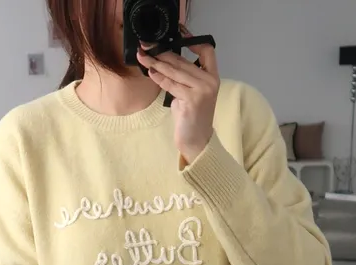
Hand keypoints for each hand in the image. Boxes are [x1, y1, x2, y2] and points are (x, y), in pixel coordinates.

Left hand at [137, 29, 219, 164]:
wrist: (196, 140)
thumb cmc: (190, 116)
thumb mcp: (189, 92)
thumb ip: (183, 76)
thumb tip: (163, 58)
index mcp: (212, 77)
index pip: (207, 50)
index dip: (192, 39)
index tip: (177, 32)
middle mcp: (210, 81)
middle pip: (184, 60)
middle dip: (162, 52)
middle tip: (146, 46)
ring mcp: (202, 90)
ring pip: (176, 71)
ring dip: (156, 63)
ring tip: (143, 57)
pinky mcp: (192, 100)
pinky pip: (172, 85)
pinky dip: (160, 78)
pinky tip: (151, 72)